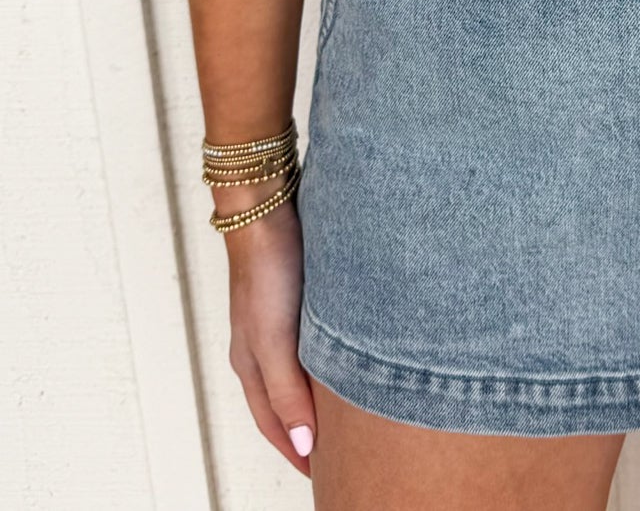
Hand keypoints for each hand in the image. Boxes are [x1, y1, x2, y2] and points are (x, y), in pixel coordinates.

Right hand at [222, 194, 317, 473]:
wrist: (267, 206)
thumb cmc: (266, 268)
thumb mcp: (274, 339)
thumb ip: (286, 391)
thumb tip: (303, 443)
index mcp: (251, 363)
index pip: (274, 423)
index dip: (296, 451)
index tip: (321, 475)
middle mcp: (262, 347)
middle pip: (284, 404)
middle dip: (306, 432)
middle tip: (335, 456)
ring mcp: (279, 321)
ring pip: (299, 374)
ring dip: (317, 398)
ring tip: (345, 416)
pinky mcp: (299, 296)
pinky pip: (312, 344)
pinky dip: (324, 364)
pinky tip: (345, 359)